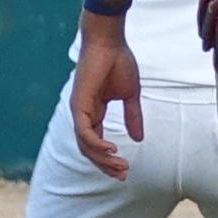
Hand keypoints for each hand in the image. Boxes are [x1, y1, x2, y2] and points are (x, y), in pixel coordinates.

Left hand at [71, 18, 141, 180]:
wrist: (109, 42)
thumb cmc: (119, 62)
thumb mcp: (130, 95)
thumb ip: (132, 117)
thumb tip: (138, 139)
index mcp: (93, 111)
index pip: (96, 142)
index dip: (108, 158)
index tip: (125, 169)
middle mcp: (82, 114)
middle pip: (89, 149)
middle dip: (105, 165)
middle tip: (123, 175)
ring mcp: (79, 110)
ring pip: (85, 145)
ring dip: (103, 159)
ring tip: (121, 166)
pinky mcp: (79, 105)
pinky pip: (85, 132)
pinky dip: (97, 144)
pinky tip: (112, 150)